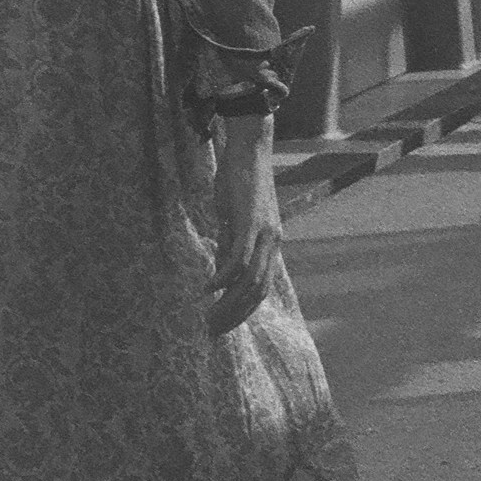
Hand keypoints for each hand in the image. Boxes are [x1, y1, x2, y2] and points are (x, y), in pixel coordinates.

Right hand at [206, 115, 280, 334]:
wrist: (250, 149)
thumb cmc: (240, 183)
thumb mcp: (235, 221)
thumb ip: (231, 246)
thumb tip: (221, 275)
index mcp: (271, 245)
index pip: (261, 291)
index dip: (242, 313)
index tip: (221, 327)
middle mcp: (273, 243)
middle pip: (257, 293)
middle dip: (233, 316)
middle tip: (211, 331)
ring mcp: (264, 233)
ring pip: (249, 281)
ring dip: (227, 303)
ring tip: (207, 316)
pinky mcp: (251, 222)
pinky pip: (239, 257)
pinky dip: (223, 277)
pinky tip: (208, 288)